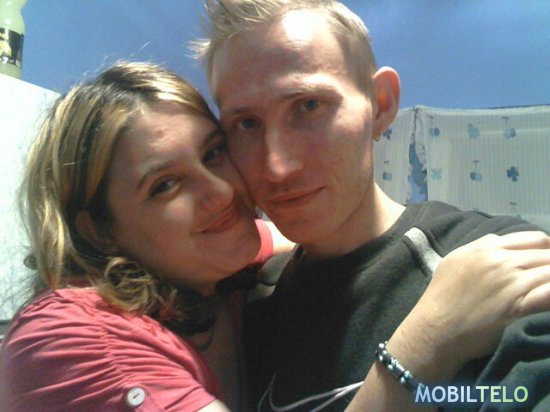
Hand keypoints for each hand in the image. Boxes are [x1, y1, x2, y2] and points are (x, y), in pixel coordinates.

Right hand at [389, 231, 549, 380]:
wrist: (435, 330)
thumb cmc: (441, 298)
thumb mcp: (453, 261)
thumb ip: (478, 247)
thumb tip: (498, 242)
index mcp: (486, 248)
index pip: (535, 239)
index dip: (548, 249)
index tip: (548, 262)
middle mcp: (501, 260)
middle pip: (548, 255)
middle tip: (547, 280)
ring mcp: (511, 282)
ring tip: (546, 291)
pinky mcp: (520, 306)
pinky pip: (548, 293)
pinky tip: (548, 300)